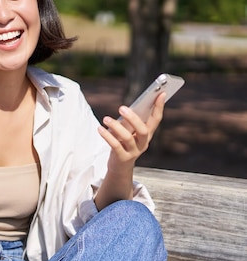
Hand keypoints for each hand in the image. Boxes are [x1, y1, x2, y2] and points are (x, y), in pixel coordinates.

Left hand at [95, 93, 164, 208]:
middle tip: (122, 108)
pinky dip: (107, 136)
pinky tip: (100, 128)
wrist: (120, 167)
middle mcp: (144, 143)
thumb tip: (126, 110)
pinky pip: (115, 146)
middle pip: (143, 130)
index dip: (159, 107)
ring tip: (106, 118)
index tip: (161, 93)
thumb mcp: (128, 132)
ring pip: (127, 138)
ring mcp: (134, 152)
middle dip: (133, 118)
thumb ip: (129, 122)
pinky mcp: (123, 158)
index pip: (156, 120)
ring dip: (116, 127)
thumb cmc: (124, 144)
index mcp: (147, 134)